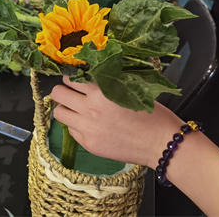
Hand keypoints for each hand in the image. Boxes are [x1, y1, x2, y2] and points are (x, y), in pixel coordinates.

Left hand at [50, 76, 182, 168]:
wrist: (160, 143)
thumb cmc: (151, 114)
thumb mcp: (130, 89)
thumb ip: (107, 82)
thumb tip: (90, 74)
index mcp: (101, 91)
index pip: (70, 78)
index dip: (71, 77)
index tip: (75, 79)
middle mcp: (90, 109)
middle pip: (58, 93)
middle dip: (63, 91)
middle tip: (71, 92)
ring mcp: (87, 128)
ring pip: (59, 113)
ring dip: (66, 108)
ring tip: (76, 109)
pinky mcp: (89, 144)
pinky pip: (71, 131)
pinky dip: (76, 125)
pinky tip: (89, 125)